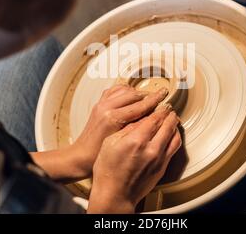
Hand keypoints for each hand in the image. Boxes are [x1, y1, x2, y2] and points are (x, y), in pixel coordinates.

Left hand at [31, 84, 167, 181]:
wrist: (81, 156)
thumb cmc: (99, 155)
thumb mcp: (121, 143)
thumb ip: (136, 128)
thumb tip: (152, 118)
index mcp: (113, 118)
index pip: (139, 105)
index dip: (155, 100)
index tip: (165, 96)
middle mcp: (106, 107)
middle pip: (134, 94)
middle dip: (148, 95)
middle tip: (160, 95)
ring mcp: (101, 104)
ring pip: (125, 90)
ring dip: (137, 92)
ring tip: (148, 96)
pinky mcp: (98, 104)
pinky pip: (115, 90)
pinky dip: (125, 90)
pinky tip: (131, 95)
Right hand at [87, 105, 181, 213]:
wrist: (114, 194)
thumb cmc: (107, 170)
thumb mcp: (110, 143)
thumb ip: (127, 129)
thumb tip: (140, 118)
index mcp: (136, 140)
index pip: (154, 118)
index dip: (159, 109)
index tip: (161, 103)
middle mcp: (151, 149)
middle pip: (167, 125)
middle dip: (169, 114)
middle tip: (169, 108)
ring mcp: (159, 159)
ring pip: (174, 136)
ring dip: (174, 125)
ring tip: (172, 119)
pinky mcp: (162, 167)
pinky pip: (174, 148)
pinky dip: (175, 138)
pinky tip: (171, 134)